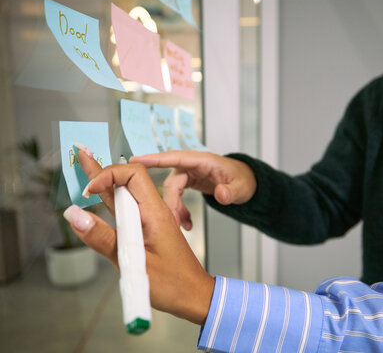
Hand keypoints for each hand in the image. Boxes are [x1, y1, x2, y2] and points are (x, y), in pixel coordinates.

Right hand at [63, 160, 214, 324]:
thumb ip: (104, 239)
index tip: (88, 191)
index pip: (133, 175)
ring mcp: (149, 221)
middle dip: (102, 168)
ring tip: (85, 165)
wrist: (195, 296)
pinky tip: (98, 197)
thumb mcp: (133, 263)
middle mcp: (152, 212)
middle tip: (81, 152)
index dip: (108, 175)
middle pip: (127, 180)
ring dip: (104, 182)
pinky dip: (110, 201)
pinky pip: (126, 211)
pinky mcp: (147, 231)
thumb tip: (75, 215)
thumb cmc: (173, 284)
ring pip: (125, 195)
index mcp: (155, 213)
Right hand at [130, 151, 256, 229]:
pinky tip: (187, 223)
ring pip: (172, 191)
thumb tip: (221, 195)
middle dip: (171, 203)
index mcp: (203, 161)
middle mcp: (192, 165)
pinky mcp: (188, 182)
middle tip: (175, 222)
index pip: (175, 157)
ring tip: (183, 225)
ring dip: (174, 209)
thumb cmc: (243, 179)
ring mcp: (189, 173)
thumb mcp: (241, 187)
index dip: (155, 159)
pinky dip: (180, 210)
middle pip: (172, 182)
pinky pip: (177, 196)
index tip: (136, 160)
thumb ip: (231, 192)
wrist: (246, 183)